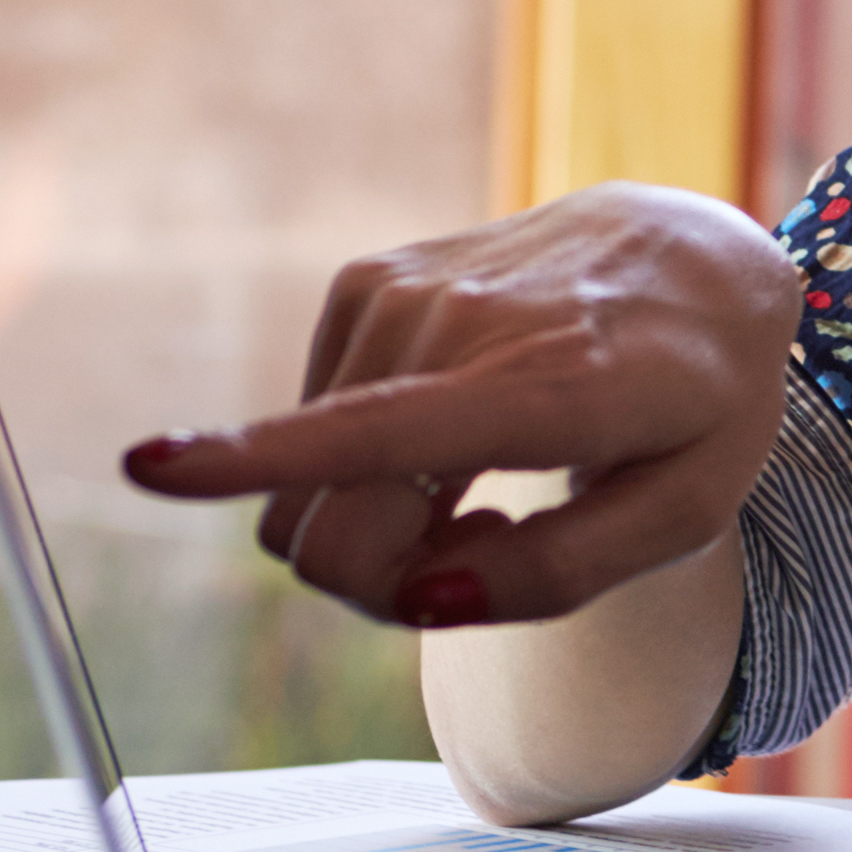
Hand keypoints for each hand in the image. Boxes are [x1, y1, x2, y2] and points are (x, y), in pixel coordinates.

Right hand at [117, 183, 799, 630]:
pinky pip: (313, 430)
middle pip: (331, 517)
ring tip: (487, 480)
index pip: (386, 434)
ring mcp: (404, 293)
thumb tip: (420, 596)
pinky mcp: (368, 284)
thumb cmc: (702, 401)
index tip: (149, 465)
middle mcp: (462, 326)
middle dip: (377, 580)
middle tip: (484, 550)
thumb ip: (557, 574)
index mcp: (551, 385)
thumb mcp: (685, 514)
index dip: (260, 459)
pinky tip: (455, 426)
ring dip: (380, 519)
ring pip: (308, 484)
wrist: (699, 255)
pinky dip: (368, 459)